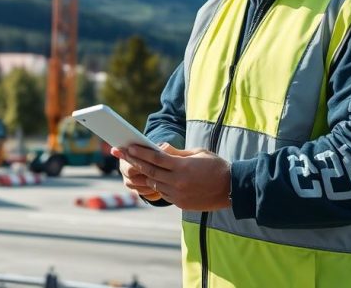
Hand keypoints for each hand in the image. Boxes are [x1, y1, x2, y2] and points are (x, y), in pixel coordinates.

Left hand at [114, 143, 230, 210]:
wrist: (232, 189)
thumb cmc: (216, 166)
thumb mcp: (198, 153)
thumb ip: (176, 152)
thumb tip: (159, 148)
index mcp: (182, 167)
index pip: (155, 158)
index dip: (139, 152)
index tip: (127, 146)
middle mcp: (177, 182)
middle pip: (149, 171)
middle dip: (132, 161)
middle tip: (118, 152)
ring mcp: (178, 194)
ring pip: (154, 183)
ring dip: (144, 174)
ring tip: (133, 164)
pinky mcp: (180, 204)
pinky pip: (163, 192)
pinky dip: (157, 184)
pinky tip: (153, 177)